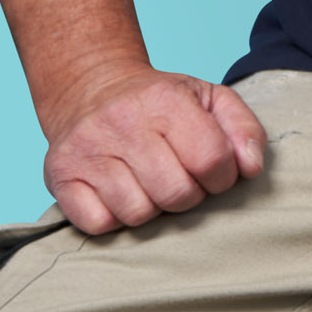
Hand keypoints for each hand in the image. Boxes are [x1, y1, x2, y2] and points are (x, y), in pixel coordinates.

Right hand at [40, 66, 267, 232]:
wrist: (91, 87)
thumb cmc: (159, 102)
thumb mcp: (208, 98)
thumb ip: (243, 128)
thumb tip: (251, 167)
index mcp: (165, 100)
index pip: (211, 160)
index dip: (221, 176)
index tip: (212, 170)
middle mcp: (122, 121)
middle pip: (176, 194)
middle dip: (188, 195)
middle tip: (179, 177)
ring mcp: (87, 149)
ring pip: (138, 213)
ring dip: (151, 207)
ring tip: (149, 183)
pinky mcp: (60, 175)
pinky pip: (99, 224)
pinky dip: (114, 217)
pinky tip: (118, 193)